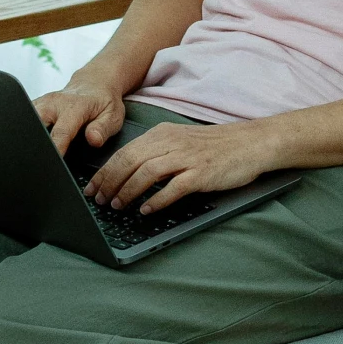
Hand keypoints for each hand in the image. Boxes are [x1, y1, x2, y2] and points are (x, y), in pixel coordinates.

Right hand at [34, 76, 125, 158]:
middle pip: (36, 124)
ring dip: (29, 137)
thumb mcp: (112, 116)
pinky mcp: (36, 105)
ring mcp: (43, 102)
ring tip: (34, 155)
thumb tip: (93, 140)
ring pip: (27, 121)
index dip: (56, 148)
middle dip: (35, 143)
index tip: (53, 161)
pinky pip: (26, 119)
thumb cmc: (104, 101)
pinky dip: (27, 131)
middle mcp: (54, 103)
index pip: (61, 131)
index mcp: (74, 106)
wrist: (94, 83)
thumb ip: (103, 129)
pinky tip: (33, 143)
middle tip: (38, 161)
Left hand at [82, 118, 277, 213]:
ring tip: (118, 206)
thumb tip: (127, 174)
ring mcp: (187, 157)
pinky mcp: (202, 173)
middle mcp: (171, 142)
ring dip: (129, 191)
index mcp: (162, 134)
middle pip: (130, 161)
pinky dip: (157, 200)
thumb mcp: (180, 142)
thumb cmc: (214, 147)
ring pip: (147, 172)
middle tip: (100, 200)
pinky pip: (174, 187)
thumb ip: (156, 153)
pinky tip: (147, 210)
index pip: (124, 152)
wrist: (250, 143)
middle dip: (110, 182)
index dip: (104, 172)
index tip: (92, 188)